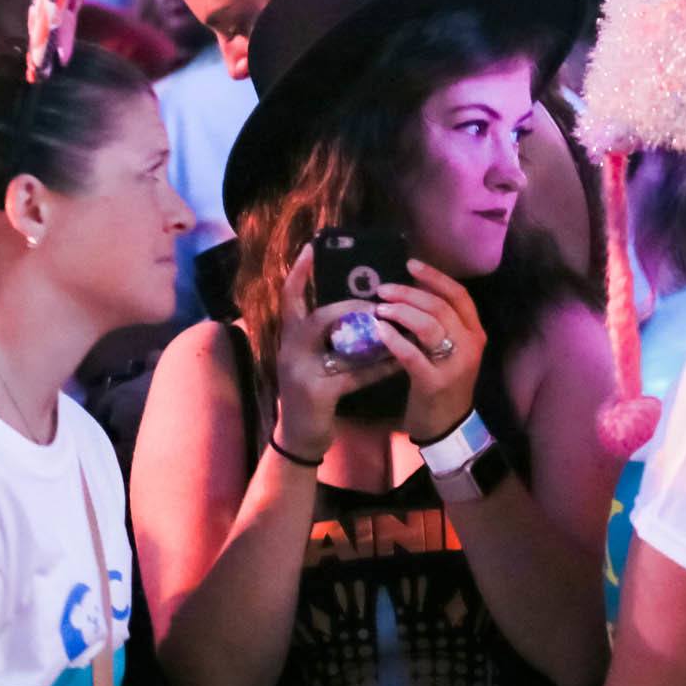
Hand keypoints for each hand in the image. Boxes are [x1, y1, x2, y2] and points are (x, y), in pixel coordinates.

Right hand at [272, 245, 400, 455]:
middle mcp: (290, 349)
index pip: (289, 297)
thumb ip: (334, 338)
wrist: (299, 438)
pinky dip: (375, 368)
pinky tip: (396, 363)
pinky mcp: (316, 393)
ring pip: (333, 342)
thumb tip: (371, 313)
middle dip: (346, 307)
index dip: (299, 272)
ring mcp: (300, 371)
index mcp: (290, 337)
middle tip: (376, 304)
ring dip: (364, 333)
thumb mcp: (317, 361)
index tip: (311, 247)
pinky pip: (352, 375)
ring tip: (388, 324)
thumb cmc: (311, 395)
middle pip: (315, 316)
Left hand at [371, 260, 486, 443]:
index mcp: (474, 333)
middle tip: (383, 288)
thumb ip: (437, 323)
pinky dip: (395, 340)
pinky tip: (379, 331)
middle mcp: (470, 344)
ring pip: (430, 326)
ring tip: (380, 308)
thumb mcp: (449, 349)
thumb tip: (409, 290)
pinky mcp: (435, 383)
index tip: (410, 265)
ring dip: (402, 312)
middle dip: (409, 293)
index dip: (435, 277)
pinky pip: (413, 355)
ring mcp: (455, 364)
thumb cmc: (442, 382)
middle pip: (440, 307)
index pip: (459, 295)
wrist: (448, 426)